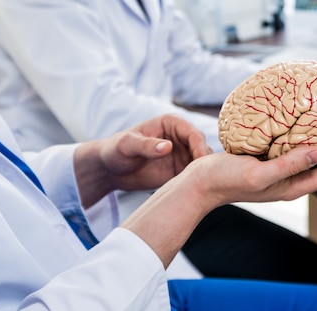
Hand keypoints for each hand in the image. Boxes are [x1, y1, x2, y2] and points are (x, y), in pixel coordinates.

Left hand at [74, 113, 212, 207]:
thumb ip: (146, 145)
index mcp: (172, 123)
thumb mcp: (127, 145)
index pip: (194, 134)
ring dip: (204, 175)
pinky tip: (193, 193)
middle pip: (203, 148)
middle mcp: (181, 137)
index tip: (200, 163)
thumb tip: (168, 147)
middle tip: (205, 179)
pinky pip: (195, 177)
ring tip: (201, 188)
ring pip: (203, 164)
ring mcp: (183, 154)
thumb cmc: (115, 150)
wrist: (110, 169)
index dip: (200, 147)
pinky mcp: (181, 171)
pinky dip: (197, 184)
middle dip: (206, 163)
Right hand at [188, 132, 316, 204]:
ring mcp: (281, 170)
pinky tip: (312, 126)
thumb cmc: (227, 180)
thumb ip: (289, 165)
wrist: (200, 183)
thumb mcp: (259, 174)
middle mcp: (291, 179)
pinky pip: (298, 148)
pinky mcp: (270, 160)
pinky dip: (311, 138)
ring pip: (316, 157)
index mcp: (293, 187)